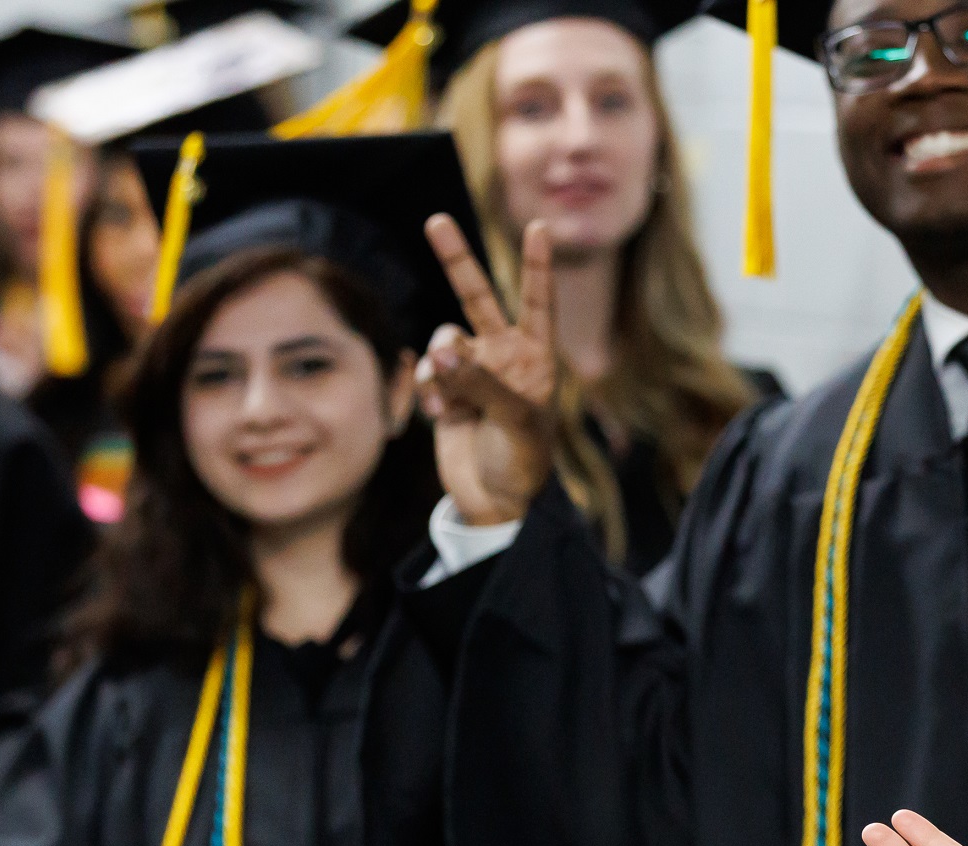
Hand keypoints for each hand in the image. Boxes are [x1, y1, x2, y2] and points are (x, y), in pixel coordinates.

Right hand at [419, 215, 555, 527]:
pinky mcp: (446, 391)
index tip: (540, 227)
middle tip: (436, 220)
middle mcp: (504, 357)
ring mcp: (473, 372)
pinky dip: (429, 390)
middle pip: (476, 297)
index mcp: (536, 359)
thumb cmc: (523, 463)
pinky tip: (442, 415)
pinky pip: (427, 371)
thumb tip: (440, 349)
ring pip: (444, 340)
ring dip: (441, 366)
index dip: (537, 267)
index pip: (537, 304)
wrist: (494, 502)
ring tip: (450, 401)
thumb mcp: (514, 422)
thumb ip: (480, 383)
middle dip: (456, 260)